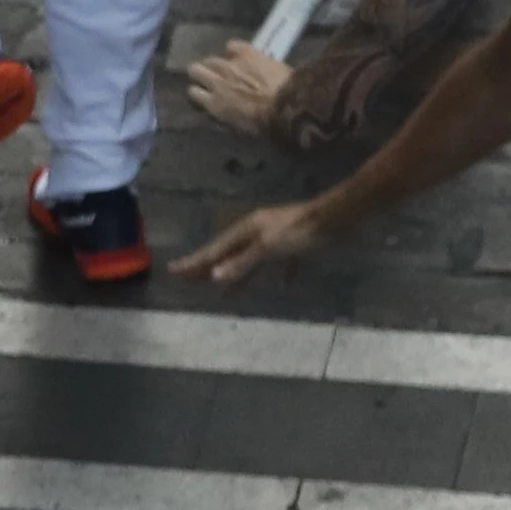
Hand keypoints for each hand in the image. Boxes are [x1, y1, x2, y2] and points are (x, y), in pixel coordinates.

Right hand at [169, 200, 331, 285]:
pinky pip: (279, 262)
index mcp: (246, 230)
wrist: (337, 217)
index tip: (173, 270)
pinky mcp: (295, 243)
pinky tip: (282, 286)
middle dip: (209, 266)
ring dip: (237, 274)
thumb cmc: (300, 232)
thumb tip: (214, 277)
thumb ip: (242, 263)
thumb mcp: (267, 248)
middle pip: (227, 252)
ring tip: (225, 292)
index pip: (214, 250)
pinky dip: (277, 274)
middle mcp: (257, 231)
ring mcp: (276, 236)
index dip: (194, 262)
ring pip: (250, 258)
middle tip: (189, 278)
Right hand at [186, 41, 293, 139]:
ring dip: (214, 62)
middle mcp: (215, 82)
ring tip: (221, 64)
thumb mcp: (238, 127)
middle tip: (208, 76)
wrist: (286, 103)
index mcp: (213, 104)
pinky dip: (232, 50)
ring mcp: (230, 65)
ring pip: (210, 58)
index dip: (198, 92)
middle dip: (200, 73)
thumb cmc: (265, 123)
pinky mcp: (246, 53)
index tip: (202, 93)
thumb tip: (219, 108)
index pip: (193, 93)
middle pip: (196, 71)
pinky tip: (237, 54)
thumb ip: (224, 114)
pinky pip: (231, 46)